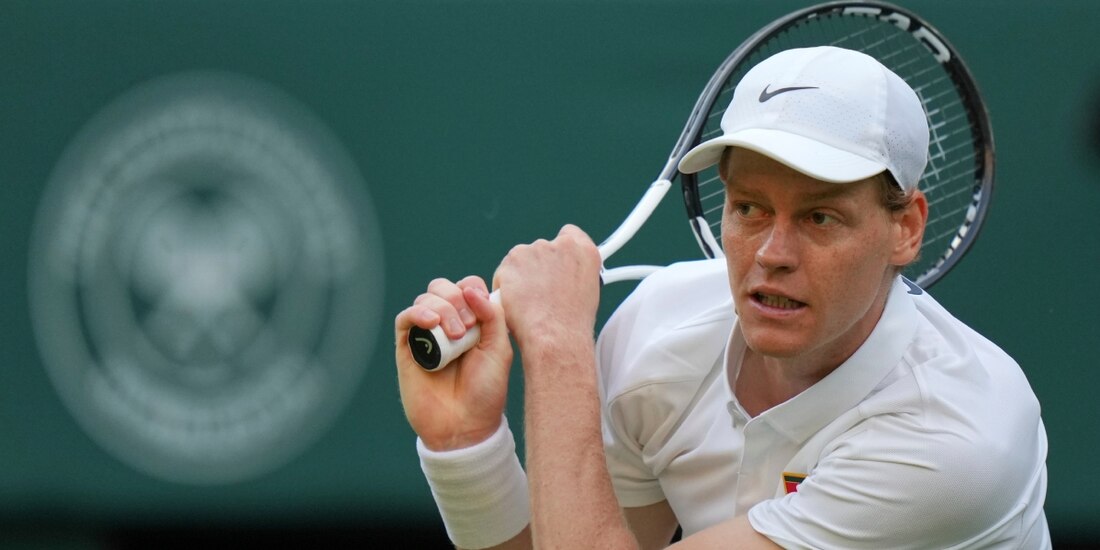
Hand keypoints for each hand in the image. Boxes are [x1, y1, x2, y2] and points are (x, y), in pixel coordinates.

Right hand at [395, 276, 512, 450]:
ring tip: (455, 336)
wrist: (464, 426)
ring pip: (425, 299)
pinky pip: (404, 319)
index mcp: (473, 321)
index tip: (481, 314)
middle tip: (467, 328)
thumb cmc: (485, 391)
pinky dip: (417, 314)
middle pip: (443, 287)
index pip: (467, 286)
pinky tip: (431, 324)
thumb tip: (471, 289)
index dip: (472, 290)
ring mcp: (427, 335)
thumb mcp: (500, 350)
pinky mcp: (407, 348)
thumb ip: (492, 315)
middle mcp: (448, 324)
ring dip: (442, 309)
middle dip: (455, 300)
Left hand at [493, 224, 601, 356]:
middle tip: (539, 293)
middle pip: (542, 249)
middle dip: (537, 267)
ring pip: (521, 260)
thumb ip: (574, 273)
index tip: (554, 264)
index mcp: (584, 251)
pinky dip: (506, 284)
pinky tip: (516, 303)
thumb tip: (562, 276)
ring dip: (521, 276)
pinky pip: (505, 271)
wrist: (555, 335)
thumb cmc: (571, 324)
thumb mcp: (587, 291)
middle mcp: (561, 245)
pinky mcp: (513, 260)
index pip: (569, 235)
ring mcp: (536, 250)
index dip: (559, 251)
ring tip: (528, 303)